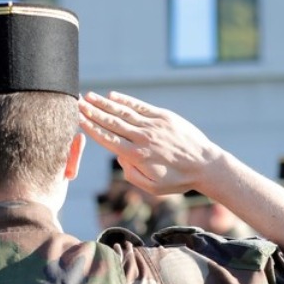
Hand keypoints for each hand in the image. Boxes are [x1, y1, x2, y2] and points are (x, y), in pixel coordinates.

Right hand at [79, 91, 222, 195]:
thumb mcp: (153, 187)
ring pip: (124, 112)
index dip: (92, 128)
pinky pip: (140, 106)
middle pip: (112, 122)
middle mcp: (142, 138)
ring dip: (104, 104)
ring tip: (89, 97)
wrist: (206, 165)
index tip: (79, 119)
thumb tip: (119, 157)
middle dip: (92, 112)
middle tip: (77, 103)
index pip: (108, 139)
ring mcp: (153, 125)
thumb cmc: (179, 180)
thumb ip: (132, 174)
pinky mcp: (164, 117)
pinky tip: (113, 96)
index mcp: (137, 156)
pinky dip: (125, 101)